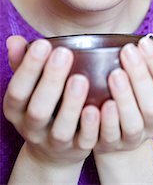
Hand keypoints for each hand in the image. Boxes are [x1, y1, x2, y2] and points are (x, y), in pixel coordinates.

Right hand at [4, 36, 99, 166]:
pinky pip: (85, 140)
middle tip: (64, 53)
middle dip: (50, 81)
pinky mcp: (78, 148)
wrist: (53, 150)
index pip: (17, 91)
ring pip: (62, 129)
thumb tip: (14, 40)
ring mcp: (56, 141)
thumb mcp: (30, 86)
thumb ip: (23, 62)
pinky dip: (93, 125)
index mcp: (17, 110)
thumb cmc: (43, 103)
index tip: (43, 43)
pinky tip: (101, 105)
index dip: (28, 69)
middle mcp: (33, 129)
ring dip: (71, 104)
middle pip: (38, 110)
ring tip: (81, 78)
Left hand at [93, 31, 152, 154]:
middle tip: (126, 51)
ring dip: (124, 98)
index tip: (143, 42)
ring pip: (133, 123)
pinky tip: (97, 104)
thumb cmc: (134, 91)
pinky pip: (110, 137)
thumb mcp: (148, 74)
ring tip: (114, 74)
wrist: (115, 129)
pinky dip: (105, 121)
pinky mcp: (112, 145)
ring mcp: (134, 137)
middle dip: (141, 76)